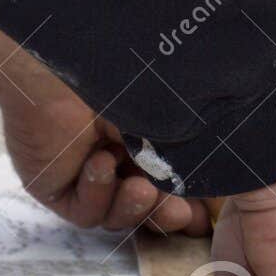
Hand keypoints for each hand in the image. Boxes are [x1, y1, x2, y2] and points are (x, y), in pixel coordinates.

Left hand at [0, 68, 209, 234]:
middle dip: (163, 213)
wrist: (66, 59)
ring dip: (132, 207)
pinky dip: (97, 194)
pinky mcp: (51, 185)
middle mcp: (111, 154)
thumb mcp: (167, 120)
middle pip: (142, 206)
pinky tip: (99, 163)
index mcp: (139, 136)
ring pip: (114, 215)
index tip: (205, 216)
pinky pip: (83, 213)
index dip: (186, 201)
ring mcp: (79, 172)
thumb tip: (224, 193)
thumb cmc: (120, 75)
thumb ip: (189, 156)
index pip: (164, 183)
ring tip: (140, 188)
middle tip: (180, 214)